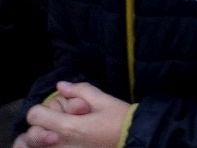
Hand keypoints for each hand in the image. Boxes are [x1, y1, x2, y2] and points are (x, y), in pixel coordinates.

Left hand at [18, 81, 132, 147]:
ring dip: (38, 141)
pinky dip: (47, 147)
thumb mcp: (104, 100)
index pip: (35, 116)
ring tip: (50, 136)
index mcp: (68, 127)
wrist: (135, 138)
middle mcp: (61, 144)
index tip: (53, 109)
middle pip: (29, 136)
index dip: (41, 109)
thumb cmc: (120, 120)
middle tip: (51, 125)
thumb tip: (61, 86)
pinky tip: (56, 142)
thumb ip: (80, 90)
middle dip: (38, 127)